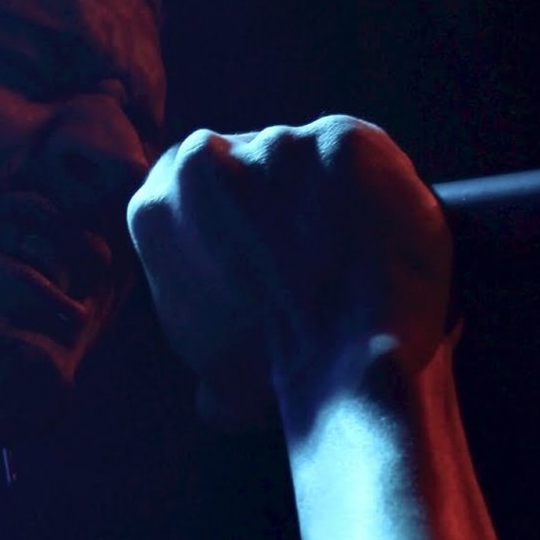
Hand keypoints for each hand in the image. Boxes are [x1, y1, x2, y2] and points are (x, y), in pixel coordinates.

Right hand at [126, 117, 453, 428]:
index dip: (230, 221)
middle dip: (277, 201)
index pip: (192, 190)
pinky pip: (363, 160)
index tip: (262, 254)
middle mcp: (203, 157)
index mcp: (156, 205)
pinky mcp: (344, 139)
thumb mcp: (216, 370)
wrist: (345, 366)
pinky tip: (383, 234)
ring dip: (327, 195)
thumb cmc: (278, 371)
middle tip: (311, 255)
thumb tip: (215, 399)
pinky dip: (377, 191)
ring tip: (355, 251)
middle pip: (246, 165)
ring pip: (305, 159)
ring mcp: (276, 144)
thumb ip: (208, 355)